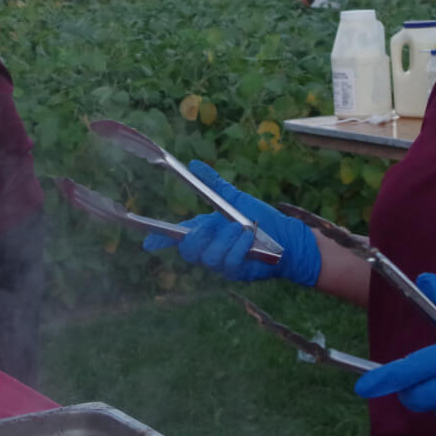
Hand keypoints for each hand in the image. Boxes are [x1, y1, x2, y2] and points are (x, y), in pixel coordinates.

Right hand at [141, 160, 320, 285]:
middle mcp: (209, 248)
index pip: (176, 236)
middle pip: (188, 250)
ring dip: (224, 241)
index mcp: (204, 230)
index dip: (160, 240)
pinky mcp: (237, 272)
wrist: (288, 238)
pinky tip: (249, 238)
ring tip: (242, 229)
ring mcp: (222, 263)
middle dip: (197, 238)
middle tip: (211, 225)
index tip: (148, 243)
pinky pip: (229, 263)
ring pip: (208, 257)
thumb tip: (194, 164)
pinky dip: (238, 248)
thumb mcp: (234, 198)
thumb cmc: (260, 218)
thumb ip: (213, 184)